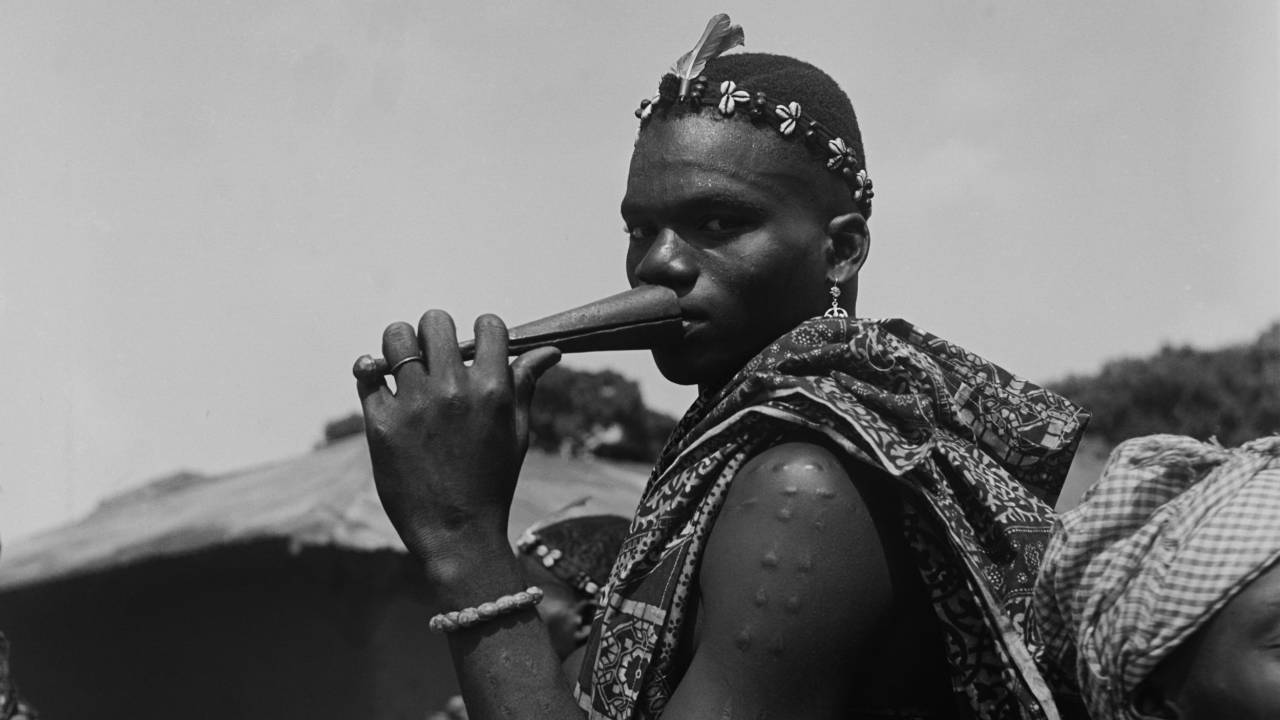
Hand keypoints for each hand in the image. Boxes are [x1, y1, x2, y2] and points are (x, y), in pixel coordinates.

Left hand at [353, 310, 559, 566]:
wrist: (457, 534)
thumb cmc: (492, 482)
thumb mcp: (517, 432)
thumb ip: (525, 384)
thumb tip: (549, 350)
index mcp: (493, 390)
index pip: (488, 325)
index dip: (482, 333)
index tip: (475, 351)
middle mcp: (453, 390)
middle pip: (435, 321)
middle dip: (436, 334)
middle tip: (435, 359)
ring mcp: (414, 405)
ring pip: (396, 338)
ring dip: (400, 347)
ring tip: (404, 368)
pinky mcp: (381, 423)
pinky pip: (366, 373)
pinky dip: (370, 373)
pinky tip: (380, 385)